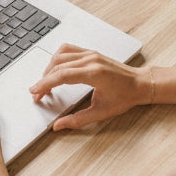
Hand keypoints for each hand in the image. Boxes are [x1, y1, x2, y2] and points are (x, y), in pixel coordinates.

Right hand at [29, 44, 148, 130]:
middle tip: (37, 93)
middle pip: (58, 65)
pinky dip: (57, 59)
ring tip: (45, 83)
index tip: (35, 92)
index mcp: (94, 73)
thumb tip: (59, 126)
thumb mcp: (101, 112)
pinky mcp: (91, 52)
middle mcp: (91, 60)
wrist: (140, 83)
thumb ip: (77, 120)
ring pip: (60, 55)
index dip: (45, 84)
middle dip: (44, 80)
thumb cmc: (125, 97)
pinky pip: (68, 50)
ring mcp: (90, 54)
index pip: (62, 75)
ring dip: (49, 68)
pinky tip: (55, 69)